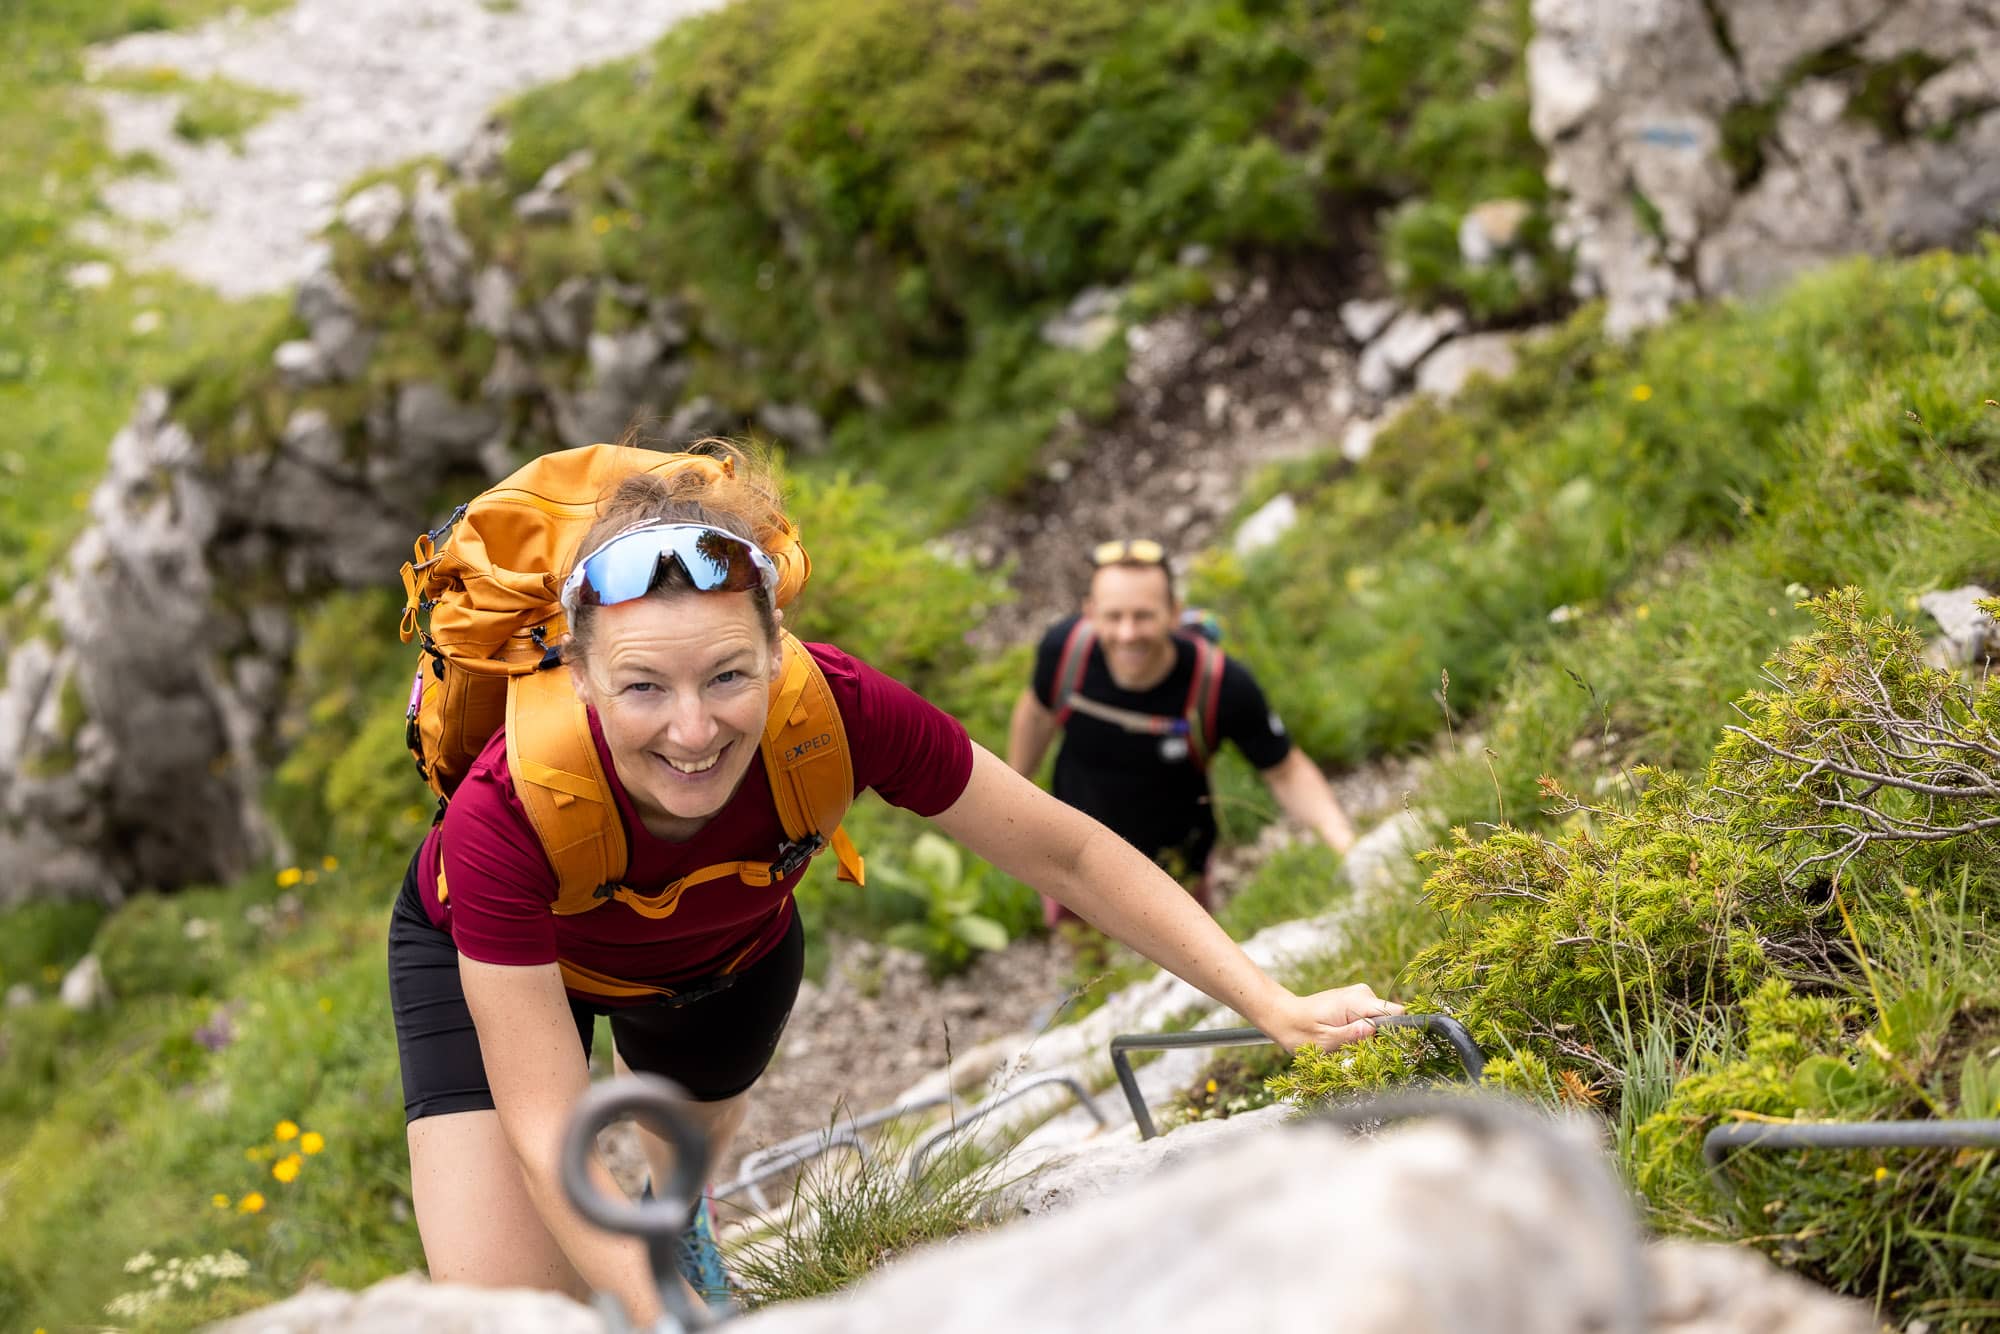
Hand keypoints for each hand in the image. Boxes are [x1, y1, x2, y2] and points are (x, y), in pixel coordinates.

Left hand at [1262, 984, 1402, 1053]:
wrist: (1284, 1017)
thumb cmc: (1300, 1032)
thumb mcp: (1325, 1041)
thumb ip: (1351, 1035)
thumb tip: (1374, 1028)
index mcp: (1356, 1001)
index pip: (1396, 1012)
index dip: (1397, 1032)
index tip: (1386, 1049)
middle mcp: (1362, 993)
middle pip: (1391, 1018)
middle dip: (1380, 1037)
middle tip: (1358, 1051)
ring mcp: (1360, 996)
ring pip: (1382, 1020)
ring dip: (1370, 1036)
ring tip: (1347, 1045)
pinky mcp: (1356, 1002)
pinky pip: (1372, 1018)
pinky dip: (1363, 1032)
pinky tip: (1346, 1039)